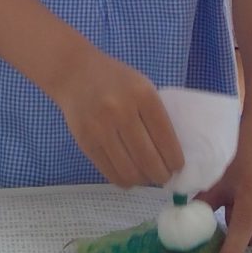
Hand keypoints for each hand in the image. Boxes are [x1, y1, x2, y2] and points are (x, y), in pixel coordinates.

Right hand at [53, 50, 183, 187]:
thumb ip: (154, 114)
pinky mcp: (85, 141)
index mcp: (142, 95)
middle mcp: (122, 111)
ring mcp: (101, 128)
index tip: (177, 166)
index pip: (165, 137)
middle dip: (161, 174)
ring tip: (146, 177)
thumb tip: (168, 153)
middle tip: (163, 177)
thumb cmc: (114, 79)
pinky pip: (109, 171)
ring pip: (129, 170)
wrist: (74, 72)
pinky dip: (123, 180)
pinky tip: (129, 177)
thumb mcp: (141, 85)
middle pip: (148, 158)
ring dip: (142, 180)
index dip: (174, 158)